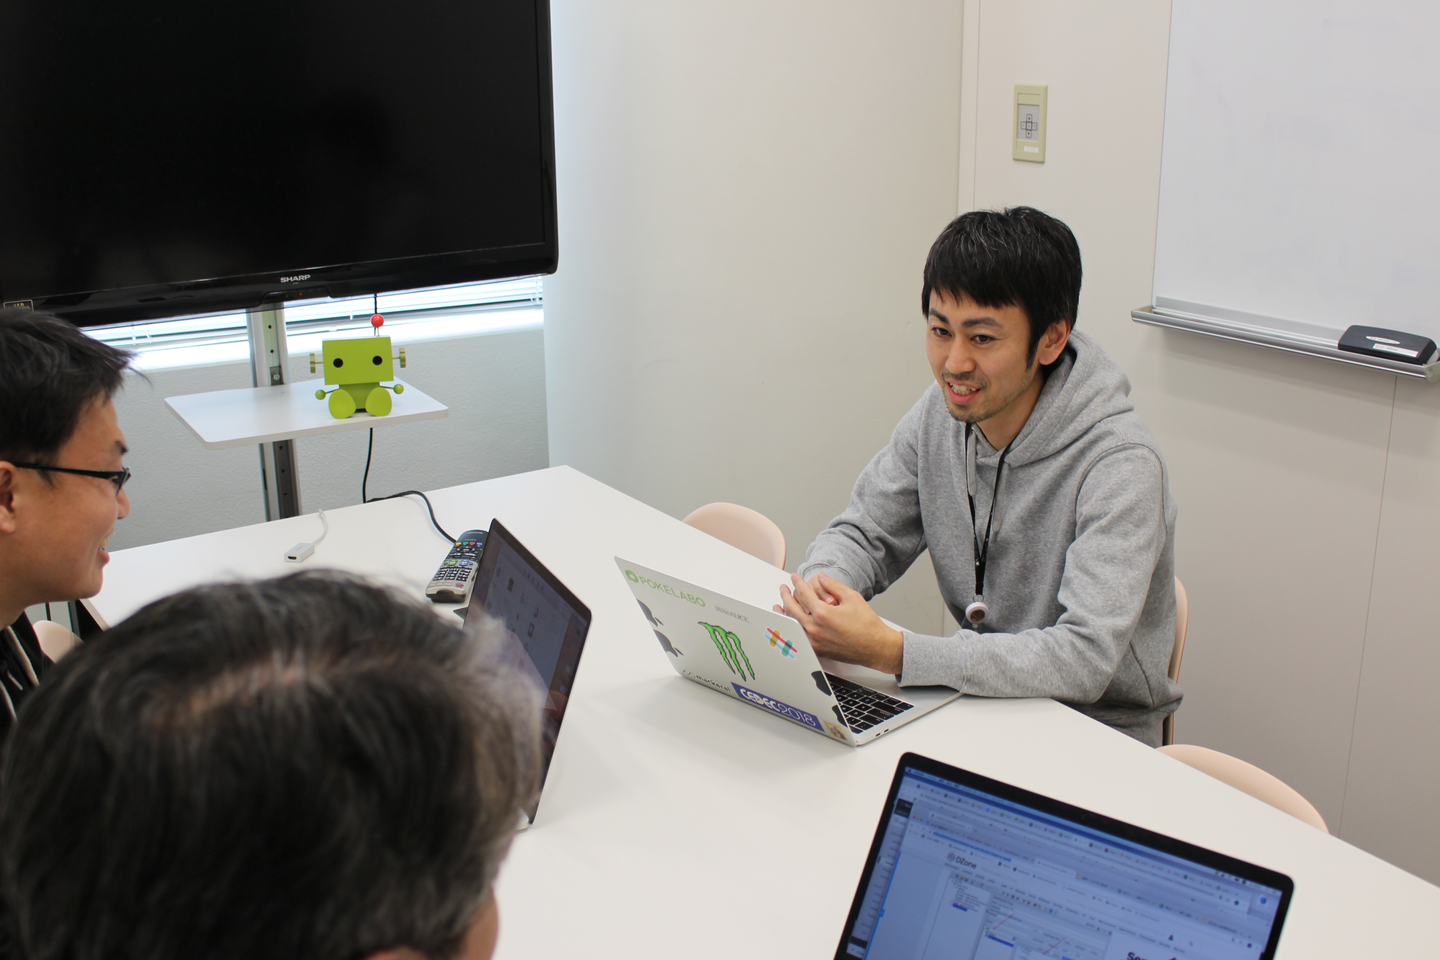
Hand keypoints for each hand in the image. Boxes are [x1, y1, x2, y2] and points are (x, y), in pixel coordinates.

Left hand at [775, 573, 902, 674]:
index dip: (797, 582)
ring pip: (791, 624)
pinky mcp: (816, 650)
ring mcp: (814, 641)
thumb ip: (833, 585)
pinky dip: (791, 627)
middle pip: (792, 608)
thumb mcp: (852, 597)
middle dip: (786, 595)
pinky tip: (790, 622)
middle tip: (783, 588)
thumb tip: (821, 577)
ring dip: (783, 612)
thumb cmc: (867, 625)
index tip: (795, 578)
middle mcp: (815, 628)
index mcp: (822, 613)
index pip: (803, 593)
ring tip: (778, 604)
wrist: (876, 647)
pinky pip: (798, 636)